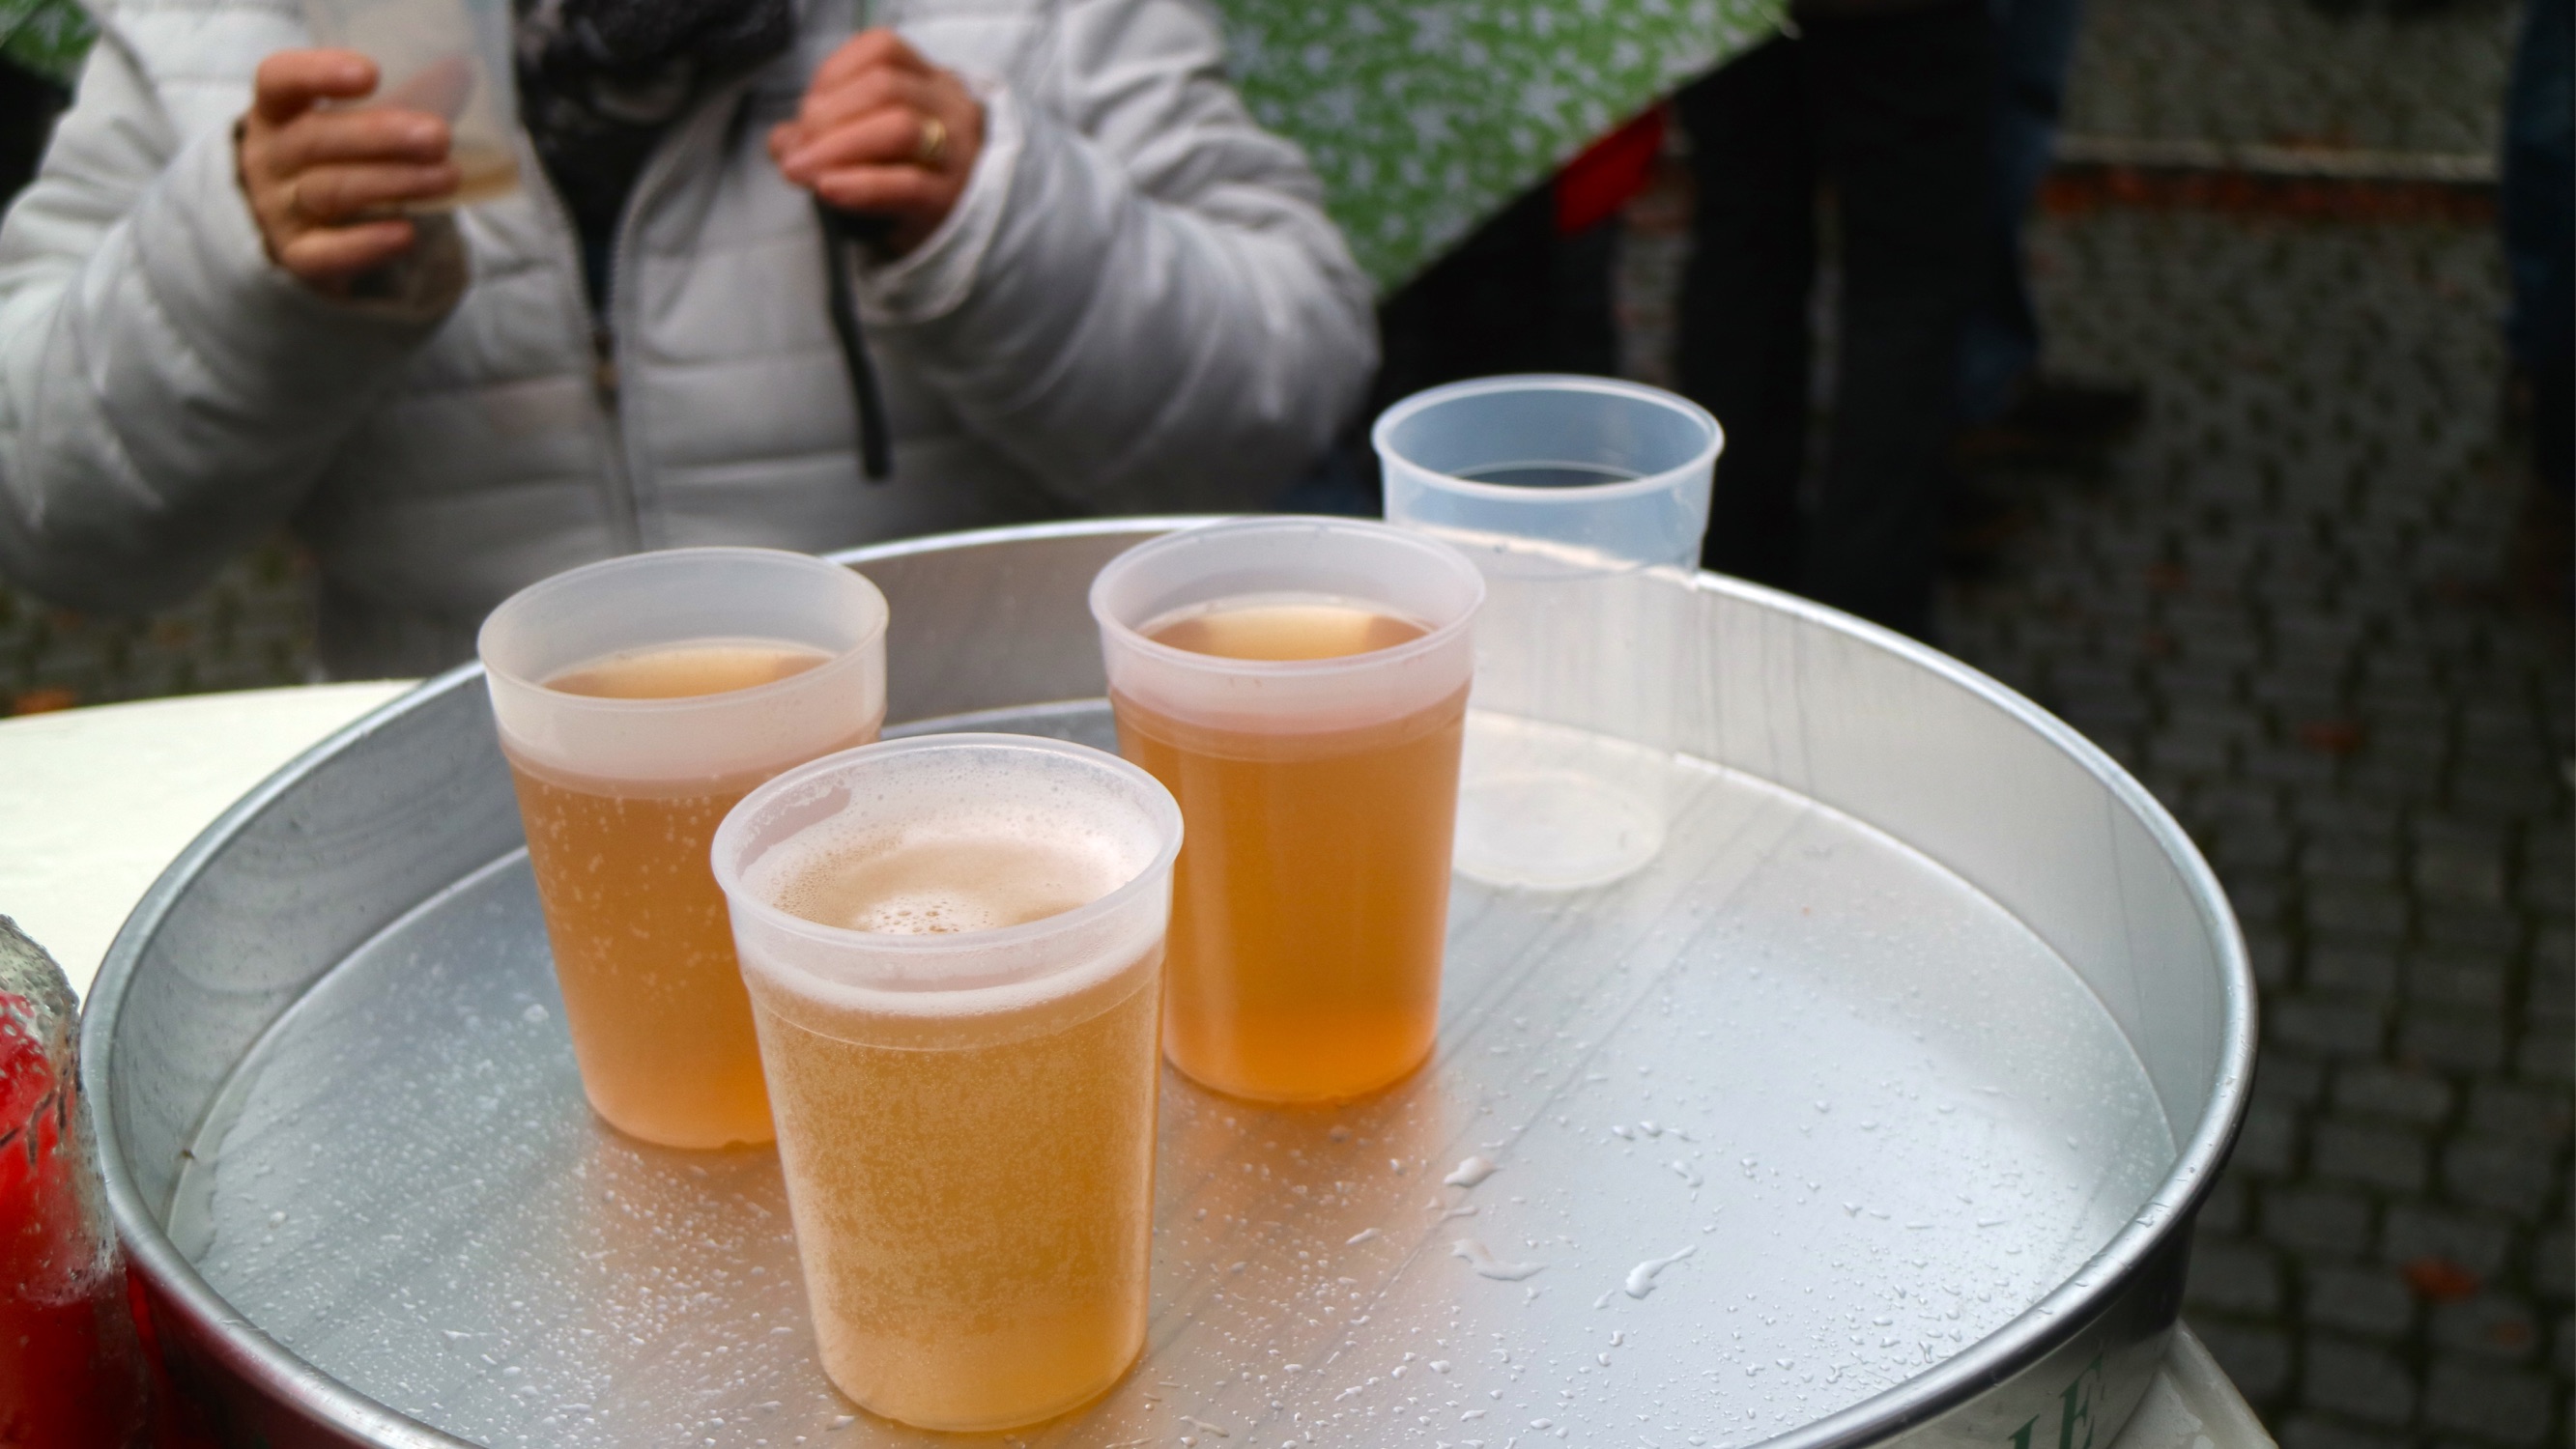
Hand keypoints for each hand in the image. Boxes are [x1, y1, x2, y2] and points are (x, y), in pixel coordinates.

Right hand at [237, 49, 461, 288]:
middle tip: (439, 137)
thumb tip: (460, 72)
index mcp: (276, 109)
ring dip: (394, 183)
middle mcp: (267, 156)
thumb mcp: (356, 121)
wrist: (312, 226)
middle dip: (382, 137)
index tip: (371, 74)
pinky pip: (326, 253)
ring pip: (330, 192)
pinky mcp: (296, 254)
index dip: (318, 73)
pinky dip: (367, 244)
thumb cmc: (342, 155)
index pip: (279, 79)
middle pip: (314, 140)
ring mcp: (276, 208)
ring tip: (448, 177)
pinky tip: (406, 233)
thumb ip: (397, 98)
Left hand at [770, 30, 984, 257]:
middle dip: (827, 114)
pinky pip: (906, 185)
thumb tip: (783, 141)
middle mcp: (950, 109)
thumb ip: (822, 133)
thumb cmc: (905, 176)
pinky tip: (828, 188)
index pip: (883, 50)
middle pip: (886, 87)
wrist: (956, 233)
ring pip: (900, 128)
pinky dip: (860, 184)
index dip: (834, 72)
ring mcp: (956, 154)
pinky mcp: (949, 202)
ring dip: (838, 145)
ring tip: (802, 169)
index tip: (806, 107)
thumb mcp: (867, 141)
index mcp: (930, 81)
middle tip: (797, 148)